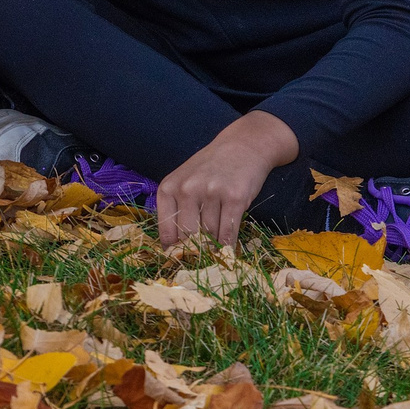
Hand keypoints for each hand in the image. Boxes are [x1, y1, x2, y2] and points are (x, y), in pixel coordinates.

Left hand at [155, 111, 296, 247]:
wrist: (243, 146)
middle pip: (189, 235)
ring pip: (210, 235)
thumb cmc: (211, 168)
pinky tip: (228, 251)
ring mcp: (211, 193)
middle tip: (202, 261)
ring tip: (217, 252)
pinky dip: (228, 246)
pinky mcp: (235, 198)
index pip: (166, 229)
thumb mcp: (185, 181)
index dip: (174, 250)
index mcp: (169, 187)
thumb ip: (178, 209)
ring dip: (214, 247)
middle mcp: (187, 189)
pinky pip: (228, 233)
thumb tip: (174, 249)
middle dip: (196, 251)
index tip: (180, 263)